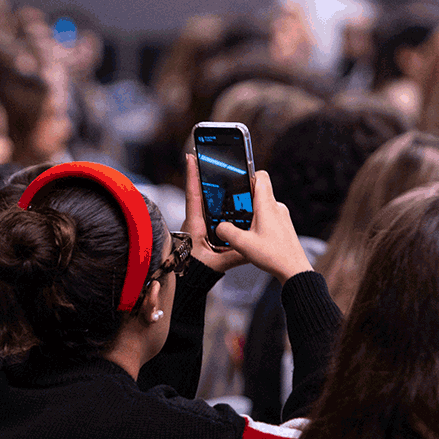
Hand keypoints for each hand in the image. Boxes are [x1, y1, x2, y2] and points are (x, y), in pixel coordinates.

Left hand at [182, 152, 244, 272]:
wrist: (188, 282)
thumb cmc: (195, 272)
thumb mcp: (216, 263)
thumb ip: (233, 255)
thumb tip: (250, 248)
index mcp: (194, 225)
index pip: (193, 196)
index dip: (192, 175)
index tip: (191, 156)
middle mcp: (194, 222)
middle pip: (201, 194)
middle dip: (207, 176)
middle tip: (211, 156)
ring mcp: (198, 226)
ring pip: (207, 204)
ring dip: (215, 190)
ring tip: (225, 173)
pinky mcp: (203, 231)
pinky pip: (212, 214)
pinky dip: (220, 206)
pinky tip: (232, 200)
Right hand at [214, 171, 311, 283]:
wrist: (294, 270)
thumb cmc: (274, 256)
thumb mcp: (242, 245)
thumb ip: (226, 232)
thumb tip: (220, 227)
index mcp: (267, 205)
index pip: (261, 176)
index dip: (248, 175)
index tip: (238, 183)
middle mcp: (277, 207)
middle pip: (260, 192)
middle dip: (245, 199)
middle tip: (235, 212)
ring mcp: (282, 216)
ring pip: (264, 206)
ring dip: (252, 213)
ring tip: (244, 228)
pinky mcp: (284, 226)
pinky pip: (270, 217)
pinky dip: (260, 223)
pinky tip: (254, 237)